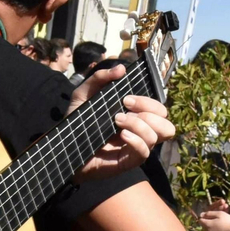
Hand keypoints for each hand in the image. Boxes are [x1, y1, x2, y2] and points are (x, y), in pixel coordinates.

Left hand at [68, 65, 175, 180]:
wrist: (63, 148)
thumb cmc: (77, 122)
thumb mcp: (84, 95)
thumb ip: (100, 78)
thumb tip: (121, 68)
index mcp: (136, 117)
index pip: (159, 109)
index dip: (147, 102)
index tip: (126, 99)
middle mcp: (140, 133)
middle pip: (166, 124)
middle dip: (148, 111)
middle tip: (124, 108)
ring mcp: (136, 148)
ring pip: (158, 136)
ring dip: (140, 125)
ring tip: (117, 122)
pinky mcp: (128, 162)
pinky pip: (144, 152)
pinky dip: (136, 141)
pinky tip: (122, 135)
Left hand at [197, 199, 229, 230]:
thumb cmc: (228, 222)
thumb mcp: (220, 214)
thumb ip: (209, 213)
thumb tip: (201, 214)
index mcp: (207, 225)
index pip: (201, 220)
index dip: (207, 216)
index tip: (214, 214)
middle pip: (206, 226)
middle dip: (212, 221)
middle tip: (221, 217)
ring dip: (215, 227)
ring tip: (225, 223)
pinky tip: (225, 230)